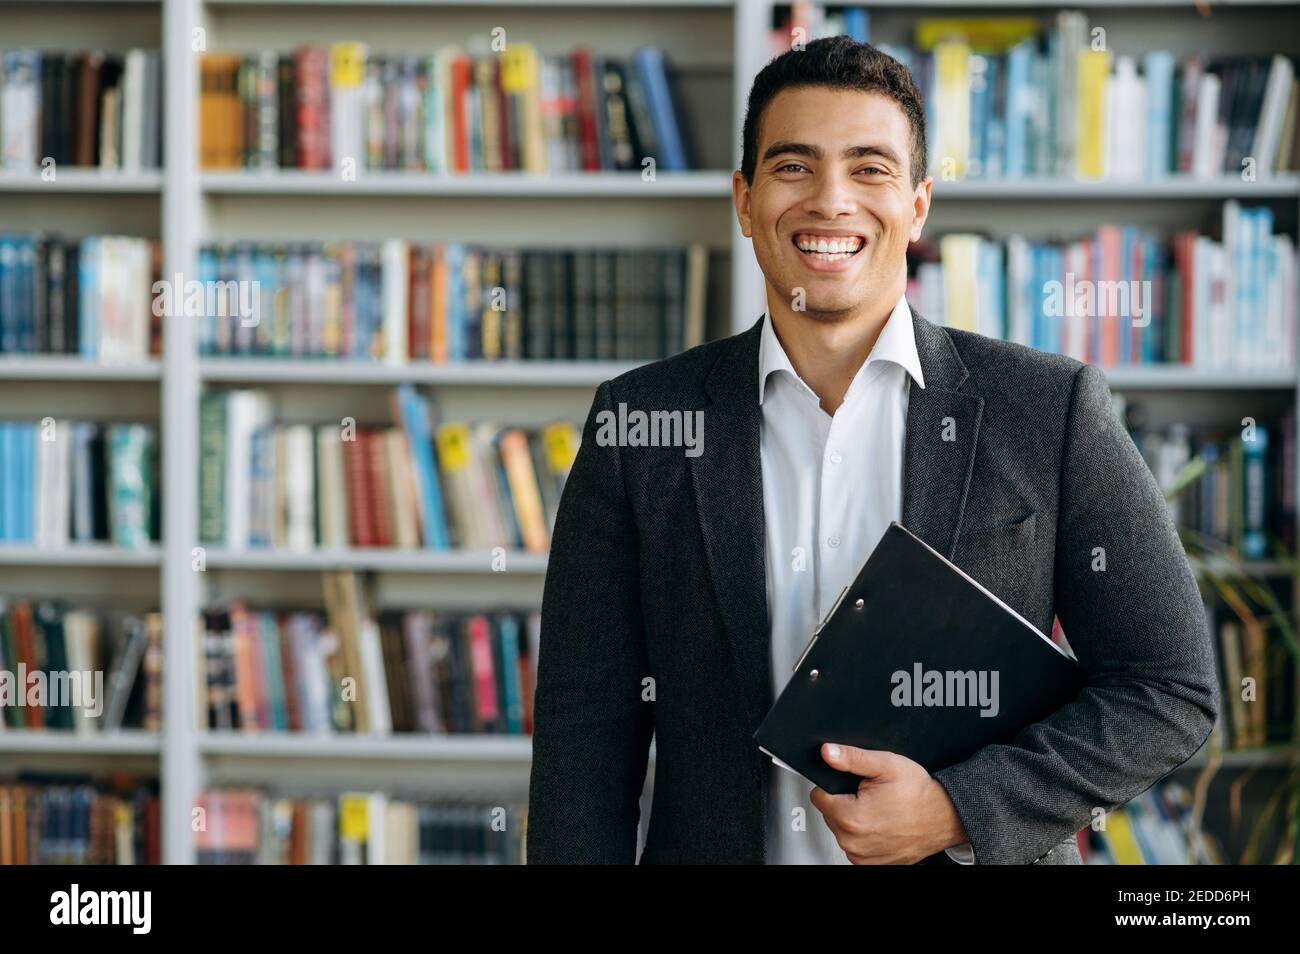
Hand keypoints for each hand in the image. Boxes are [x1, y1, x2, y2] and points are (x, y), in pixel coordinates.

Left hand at [809, 743, 968, 864]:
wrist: (945, 817)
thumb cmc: (919, 794)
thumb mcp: (886, 765)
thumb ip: (852, 758)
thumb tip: (828, 752)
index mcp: (851, 818)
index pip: (819, 796)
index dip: (834, 785)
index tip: (852, 785)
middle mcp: (853, 842)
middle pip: (829, 814)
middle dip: (844, 802)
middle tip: (870, 796)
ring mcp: (862, 857)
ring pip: (841, 830)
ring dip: (854, 820)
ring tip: (879, 810)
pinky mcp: (871, 864)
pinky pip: (855, 845)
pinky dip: (864, 835)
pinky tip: (881, 825)